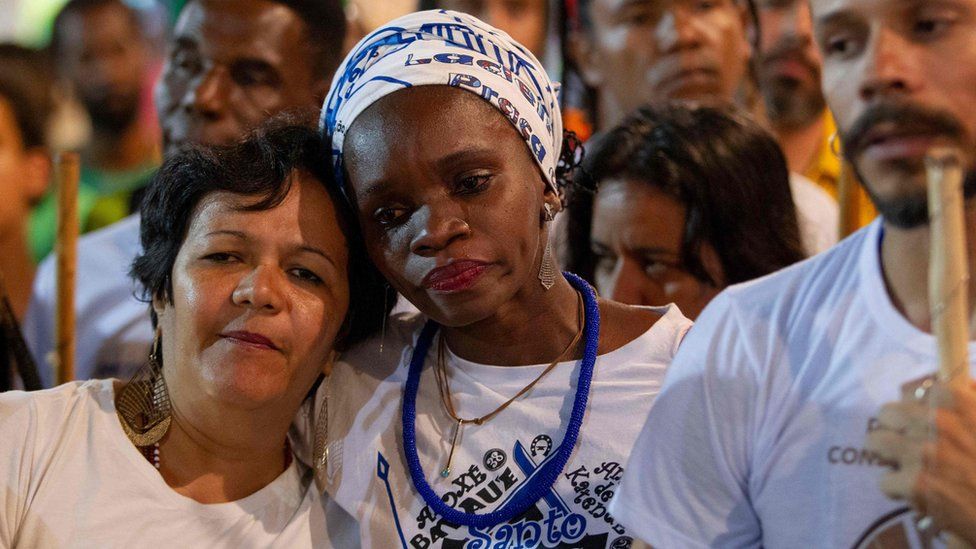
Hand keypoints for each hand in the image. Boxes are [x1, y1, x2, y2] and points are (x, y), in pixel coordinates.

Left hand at [866, 378, 975, 544]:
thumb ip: (965, 396)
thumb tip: (939, 383)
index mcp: (954, 399)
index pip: (910, 391)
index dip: (913, 409)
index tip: (922, 423)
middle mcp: (935, 420)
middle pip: (886, 413)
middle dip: (894, 430)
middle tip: (907, 446)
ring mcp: (923, 451)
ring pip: (875, 442)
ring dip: (888, 456)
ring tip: (905, 467)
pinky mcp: (917, 483)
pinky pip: (885, 481)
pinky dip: (898, 491)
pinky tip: (918, 495)